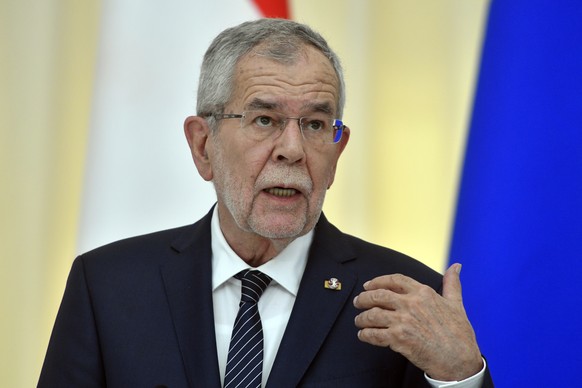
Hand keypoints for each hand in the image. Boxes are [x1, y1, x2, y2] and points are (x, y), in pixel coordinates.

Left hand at [353, 263, 482, 380]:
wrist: (460, 360)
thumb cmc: (459, 334)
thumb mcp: (456, 304)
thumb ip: (452, 284)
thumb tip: (456, 266)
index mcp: (423, 293)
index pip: (394, 280)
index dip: (377, 281)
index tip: (368, 285)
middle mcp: (411, 304)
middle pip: (378, 295)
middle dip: (364, 298)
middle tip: (358, 302)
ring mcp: (403, 321)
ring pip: (373, 314)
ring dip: (362, 318)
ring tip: (359, 321)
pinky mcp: (398, 338)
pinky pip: (374, 334)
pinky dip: (365, 334)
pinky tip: (364, 335)